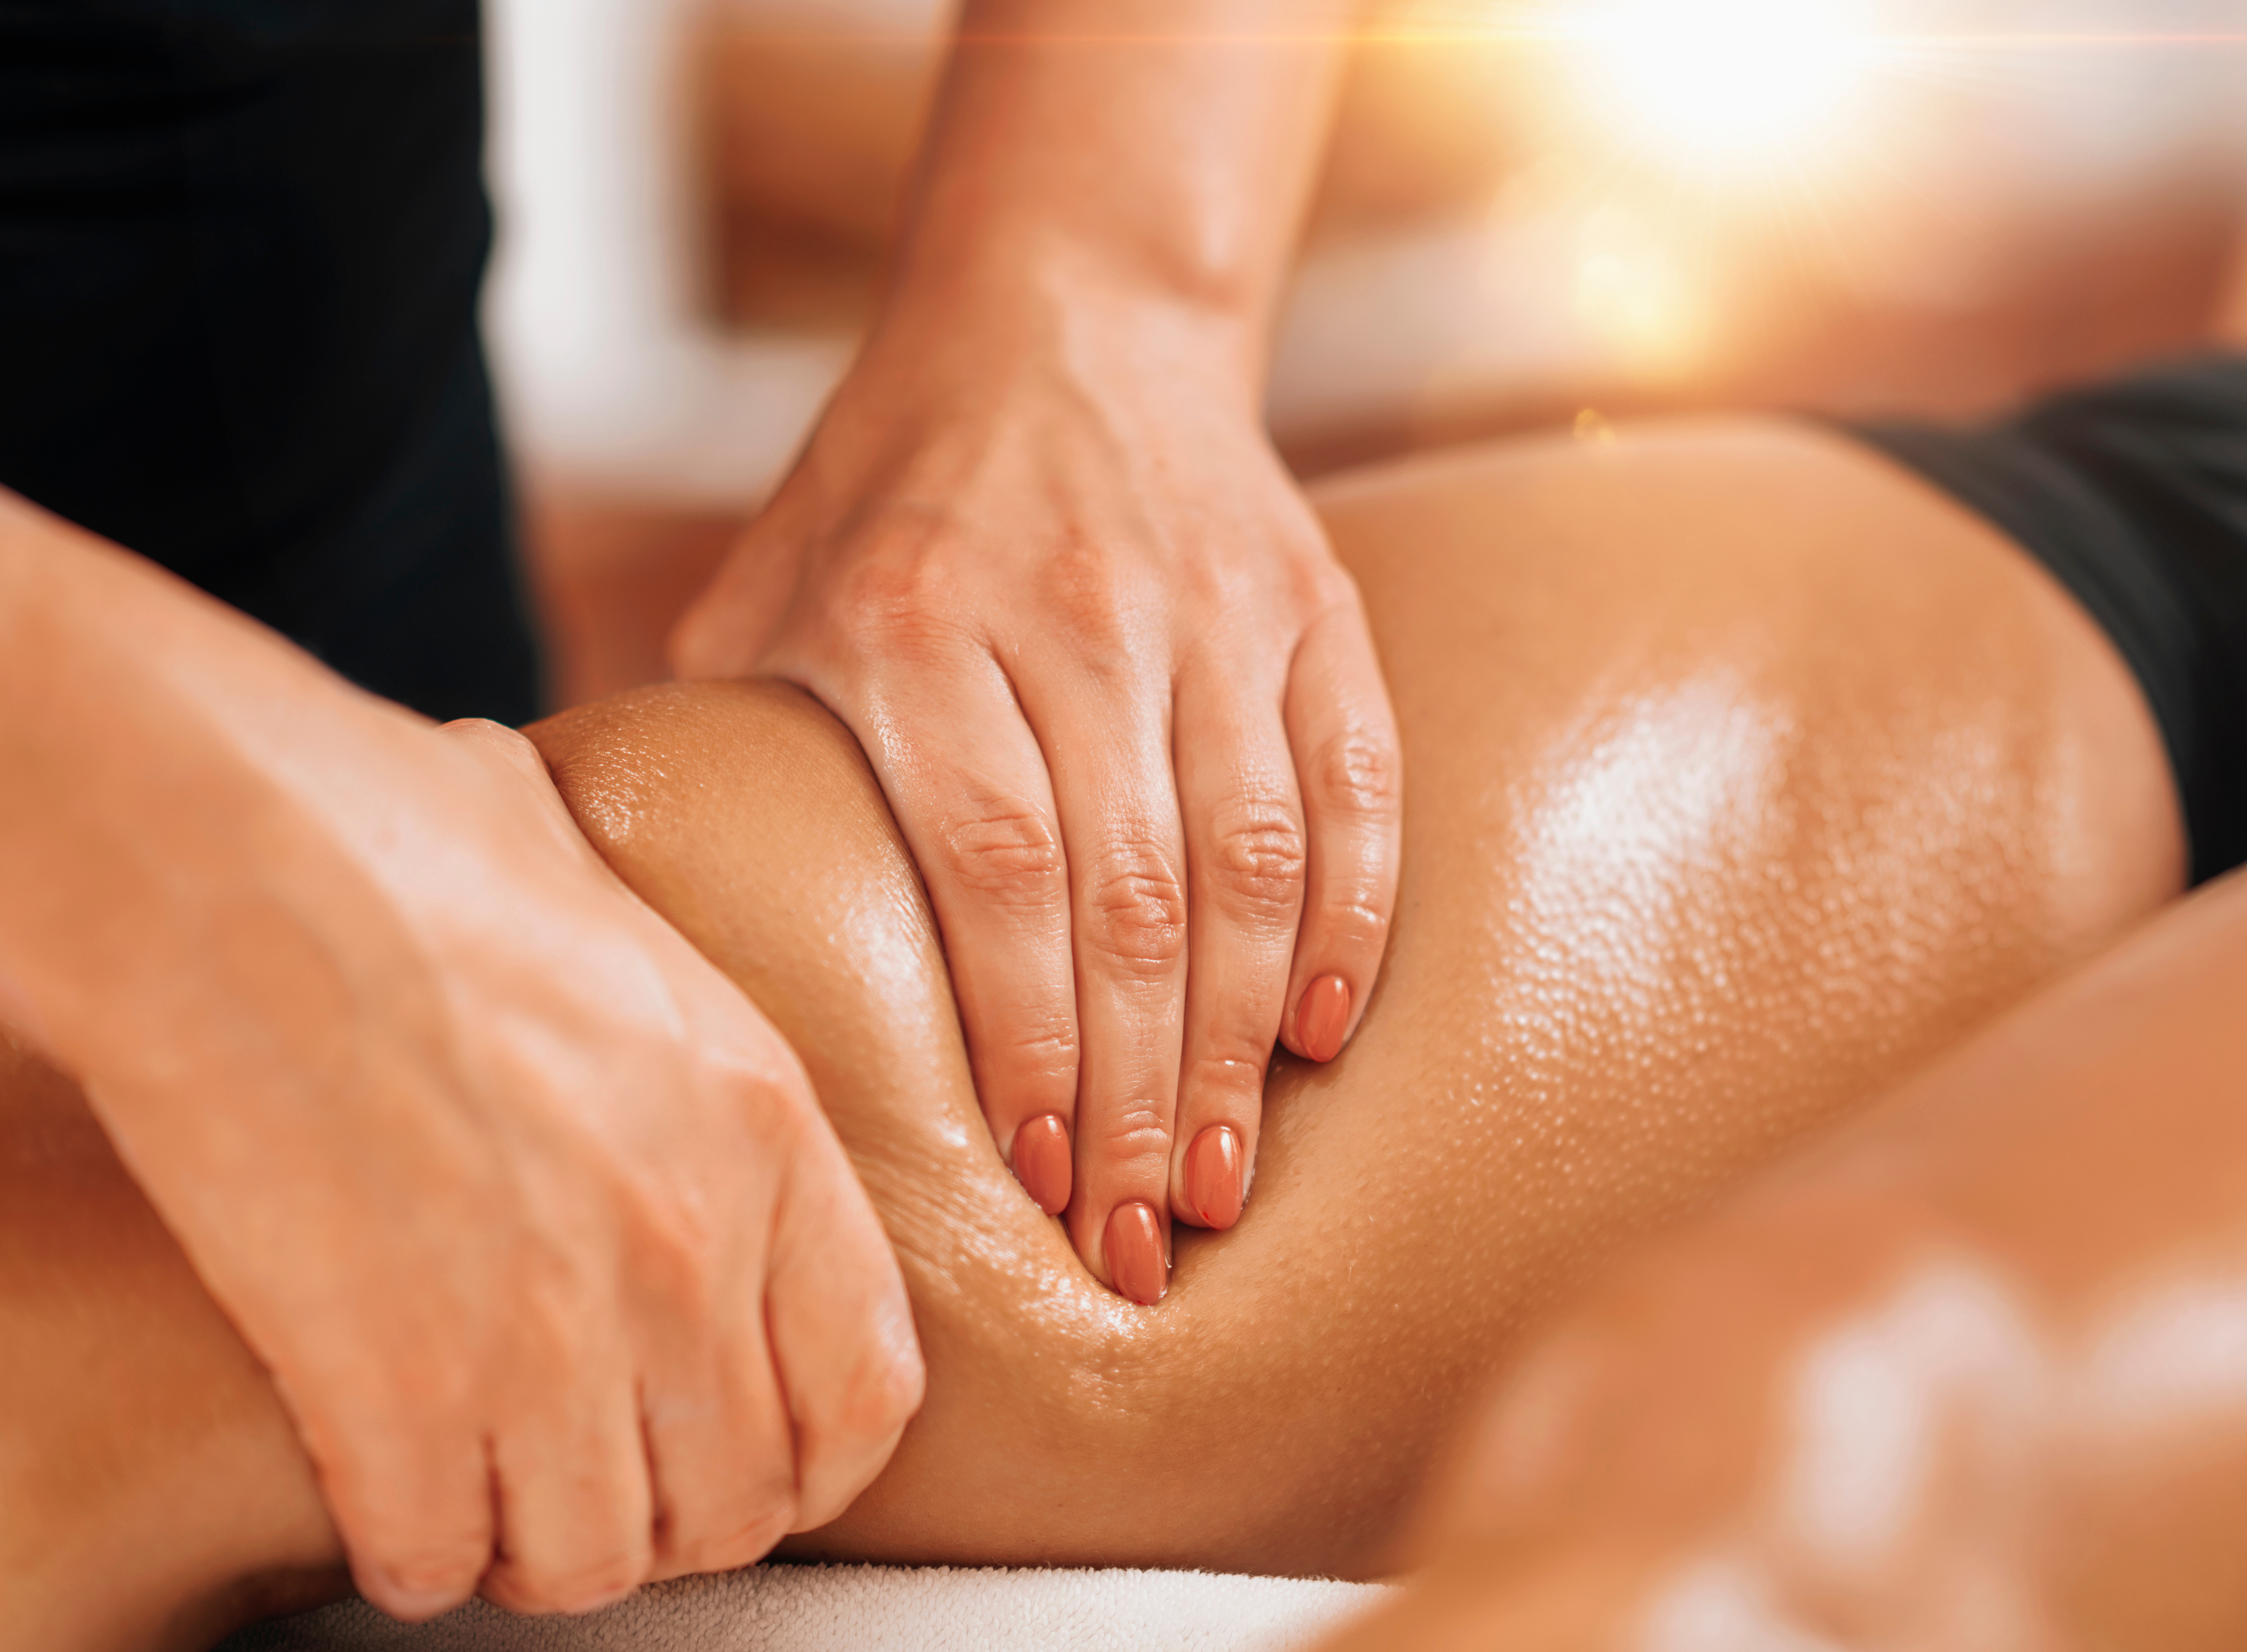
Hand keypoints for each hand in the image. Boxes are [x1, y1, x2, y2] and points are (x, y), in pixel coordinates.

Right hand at [0, 513, 922, 1620]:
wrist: (234, 861)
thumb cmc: (409, 848)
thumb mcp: (616, 913)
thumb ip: (660, 1006)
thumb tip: (625, 981)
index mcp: (766, 1135)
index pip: (866, 1392)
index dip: (812, 1463)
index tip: (753, 1465)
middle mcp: (689, 1251)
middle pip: (734, 1502)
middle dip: (671, 1523)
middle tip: (602, 1492)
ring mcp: (550, 1332)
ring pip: (594, 1558)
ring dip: (542, 1555)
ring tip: (495, 1514)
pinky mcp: (397, 1384)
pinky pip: (433, 1554)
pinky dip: (411, 1553)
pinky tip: (389, 1505)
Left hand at [671, 290, 1401, 1300]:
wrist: (1065, 317)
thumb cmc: (892, 492)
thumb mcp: (763, 589)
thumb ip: (715, 749)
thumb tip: (625, 933)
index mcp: (920, 620)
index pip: (993, 865)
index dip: (1024, 1034)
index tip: (1029, 1177)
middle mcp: (1077, 614)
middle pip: (1129, 894)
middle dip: (1132, 1090)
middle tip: (1132, 1241)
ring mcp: (1210, 607)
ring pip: (1251, 856)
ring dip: (1241, 1034)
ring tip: (1217, 1177)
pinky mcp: (1308, 602)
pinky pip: (1354, 777)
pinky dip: (1351, 911)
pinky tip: (1325, 1030)